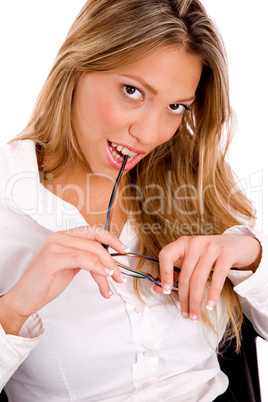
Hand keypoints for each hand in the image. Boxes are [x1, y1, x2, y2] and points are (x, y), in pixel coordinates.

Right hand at [1, 226, 127, 331]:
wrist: (25, 298)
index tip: (123, 250)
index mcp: (64, 236)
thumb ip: (86, 259)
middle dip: (112, 257)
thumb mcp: (71, 267)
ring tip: (113, 282)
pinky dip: (97, 268)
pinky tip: (104, 276)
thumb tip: (109, 260)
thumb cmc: (46, 283)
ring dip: (107, 268)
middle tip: (120, 274)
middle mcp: (59, 237)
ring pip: (92, 251)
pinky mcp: (53, 258)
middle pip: (95, 240)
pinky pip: (82, 259)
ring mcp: (55, 245)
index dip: (111, 239)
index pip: (93, 231)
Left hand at [152, 234, 261, 321]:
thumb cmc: (208, 255)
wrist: (237, 244)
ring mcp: (211, 247)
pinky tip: (209, 306)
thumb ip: (174, 272)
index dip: (164, 273)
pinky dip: (213, 294)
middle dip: (184, 298)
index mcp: (182, 243)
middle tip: (185, 314)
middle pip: (185, 275)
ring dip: (196, 301)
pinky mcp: (226, 254)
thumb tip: (156, 289)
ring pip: (198, 279)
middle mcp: (195, 243)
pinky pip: (218, 277)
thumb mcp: (191, 260)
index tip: (166, 291)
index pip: (166, 255)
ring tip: (195, 315)